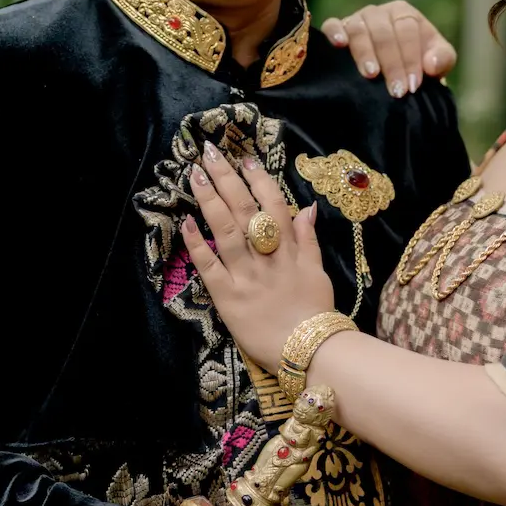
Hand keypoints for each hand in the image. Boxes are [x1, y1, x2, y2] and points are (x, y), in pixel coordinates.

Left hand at [182, 145, 333, 372]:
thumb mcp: (318, 272)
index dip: (259, 181)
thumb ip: (310, 239)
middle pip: (245, 210)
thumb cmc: (316, 313)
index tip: (246, 160)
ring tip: (195, 175)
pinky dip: (197, 244)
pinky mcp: (228, 297)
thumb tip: (308, 208)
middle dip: (227, 179)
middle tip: (210, 153)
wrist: (310, 352)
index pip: (274, 206)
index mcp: (289, 250)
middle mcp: (266, 257)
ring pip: (225, 230)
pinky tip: (186, 221)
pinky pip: (209, 267)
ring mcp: (245, 275)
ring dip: (209, 200)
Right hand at [321, 0, 456, 95]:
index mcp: (403, 14)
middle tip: (396, 91)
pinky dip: (334, 32)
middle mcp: (378, 13)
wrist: (395, 73)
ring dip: (365, 52)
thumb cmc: (417, 64)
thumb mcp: (438, 61)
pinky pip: (332, 25)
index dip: (411, 58)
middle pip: (383, 31)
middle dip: (392, 62)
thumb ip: (442, 59)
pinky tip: (339, 45)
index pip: (407, 29)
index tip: (412, 85)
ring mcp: (356, 19)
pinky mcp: (337, 29)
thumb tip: (430, 65)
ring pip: (359, 29)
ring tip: (371, 75)